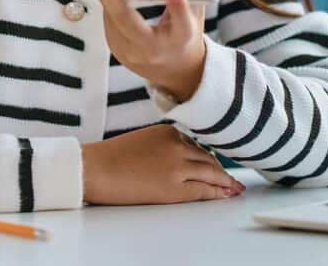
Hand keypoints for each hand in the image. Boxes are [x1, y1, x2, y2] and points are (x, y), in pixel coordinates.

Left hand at [80, 0, 218, 101]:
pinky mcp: (115, 45)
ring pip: (110, 13)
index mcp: (180, 39)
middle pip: (126, 18)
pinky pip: (107, 14)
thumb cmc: (186, 33)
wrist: (173, 71)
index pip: (181, 23)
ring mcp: (130, 49)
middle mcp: (153, 48)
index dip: (178, 6)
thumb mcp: (200, 6)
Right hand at [81, 125, 245, 203]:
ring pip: (210, 173)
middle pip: (207, 159)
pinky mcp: (173, 186)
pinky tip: (224, 195)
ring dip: (224, 182)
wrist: (93, 168)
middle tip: (234, 181)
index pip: (196, 146)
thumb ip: (165, 146)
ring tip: (234, 189)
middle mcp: (177, 145)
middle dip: (222, 171)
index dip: (209, 159)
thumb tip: (182, 160)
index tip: (218, 165)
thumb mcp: (144, 141)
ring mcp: (177, 165)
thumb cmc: (111, 158)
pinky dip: (216, 192)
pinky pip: (202, 189)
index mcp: (169, 131)